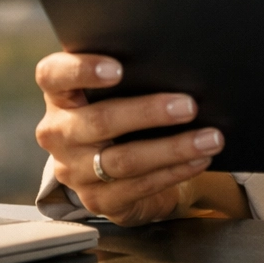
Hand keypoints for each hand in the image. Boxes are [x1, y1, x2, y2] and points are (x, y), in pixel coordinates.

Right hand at [34, 52, 243, 224]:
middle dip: (149, 113)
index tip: (117, 69)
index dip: (81, 70)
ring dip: (173, 148)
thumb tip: (181, 63)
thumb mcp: (117, 91)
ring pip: (124, 160)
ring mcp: (74, 170)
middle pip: (100, 121)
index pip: (53, 75)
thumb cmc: (122, 111)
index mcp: (60, 96)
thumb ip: (132, 76)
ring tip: (210, 138)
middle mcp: (59, 132)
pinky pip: (139, 186)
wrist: (113, 170)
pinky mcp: (97, 199)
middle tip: (190, 105)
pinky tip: (199, 159)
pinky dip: (175, 171)